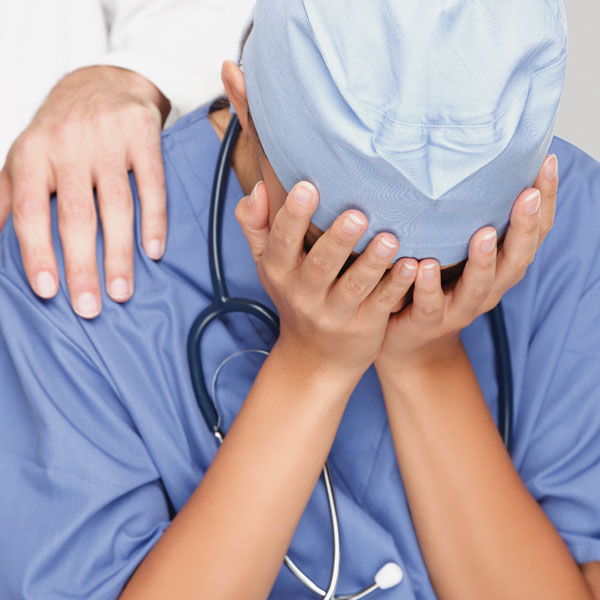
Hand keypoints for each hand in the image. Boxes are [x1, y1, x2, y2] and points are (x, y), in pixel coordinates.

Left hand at [0, 65, 170, 317]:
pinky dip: (154, 220)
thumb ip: (5, 198)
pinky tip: (154, 251)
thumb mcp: (24, 156)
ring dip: (120, 254)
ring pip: (115, 206)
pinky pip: (151, 184)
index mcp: (32, 154)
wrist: (104, 82)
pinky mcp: (143, 136)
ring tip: (121, 292)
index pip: (29, 209)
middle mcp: (67, 145)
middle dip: (82, 265)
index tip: (47, 290)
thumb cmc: (61, 131)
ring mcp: (108, 140)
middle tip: (89, 307)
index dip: (36, 252)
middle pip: (75, 215)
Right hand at [235, 181, 417, 379]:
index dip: (293, 216)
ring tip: (389, 239)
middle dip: (338, 240)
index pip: (282, 242)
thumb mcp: (267, 265)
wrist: (313, 357)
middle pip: (321, 266)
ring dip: (372, 263)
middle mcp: (304, 295)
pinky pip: (381, 303)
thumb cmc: (293, 296)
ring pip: (354, 286)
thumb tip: (260, 188)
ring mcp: (335, 313)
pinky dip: (396, 285)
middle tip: (357, 215)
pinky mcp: (364, 325)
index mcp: (280, 272)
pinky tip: (410, 266)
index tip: (307, 186)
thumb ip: (256, 225)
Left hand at [375, 154, 558, 375]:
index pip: (532, 234)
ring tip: (484, 233)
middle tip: (528, 195)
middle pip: (516, 260)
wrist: (412, 343)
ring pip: (479, 287)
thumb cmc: (436, 288)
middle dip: (525, 228)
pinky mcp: (428, 322)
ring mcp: (459, 308)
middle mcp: (488, 289)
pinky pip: (431, 305)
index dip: (545, 203)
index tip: (546, 163)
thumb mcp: (455, 254)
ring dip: (484, 261)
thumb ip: (463, 223)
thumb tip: (467, 165)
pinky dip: (430, 286)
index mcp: (499, 269)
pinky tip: (426, 266)